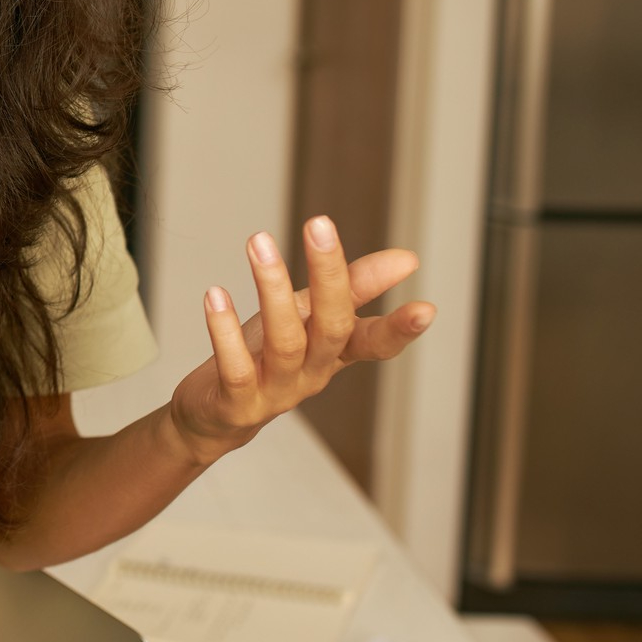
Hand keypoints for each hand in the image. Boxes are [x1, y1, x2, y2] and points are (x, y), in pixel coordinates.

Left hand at [167, 216, 436, 463]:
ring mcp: (276, 391)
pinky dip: (224, 331)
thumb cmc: (265, 358)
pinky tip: (215, 296)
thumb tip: (408, 259)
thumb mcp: (308, 318)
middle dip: (329, 276)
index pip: (376, 343)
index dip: (400, 330)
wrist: (215, 416)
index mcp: (334, 353)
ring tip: (259, 242)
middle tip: (319, 224)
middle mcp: (312, 374)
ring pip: (285, 342)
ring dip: (272, 290)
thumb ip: (352, 289)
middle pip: (331, 328)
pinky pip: (236, 367)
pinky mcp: (237, 402)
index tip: (426, 308)